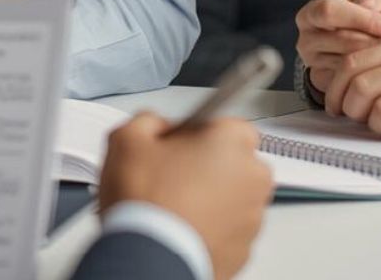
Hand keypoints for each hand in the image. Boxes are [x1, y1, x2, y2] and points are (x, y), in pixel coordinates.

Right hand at [99, 112, 272, 279]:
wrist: (150, 258)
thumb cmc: (146, 202)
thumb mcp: (127, 138)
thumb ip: (148, 121)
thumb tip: (154, 127)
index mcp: (232, 141)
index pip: (223, 123)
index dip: (194, 133)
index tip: (175, 144)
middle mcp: (252, 177)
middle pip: (232, 161)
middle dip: (205, 166)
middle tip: (170, 175)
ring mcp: (252, 217)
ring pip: (231, 198)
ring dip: (209, 199)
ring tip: (171, 207)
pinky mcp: (243, 250)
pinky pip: (227, 230)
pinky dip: (209, 228)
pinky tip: (180, 228)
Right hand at [295, 0, 380, 94]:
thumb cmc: (380, 13)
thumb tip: (366, 5)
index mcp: (313, 12)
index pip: (328, 11)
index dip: (359, 18)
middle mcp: (307, 39)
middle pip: (339, 40)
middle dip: (371, 40)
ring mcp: (314, 64)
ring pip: (346, 63)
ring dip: (373, 58)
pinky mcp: (325, 84)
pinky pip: (348, 83)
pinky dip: (368, 75)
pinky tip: (380, 66)